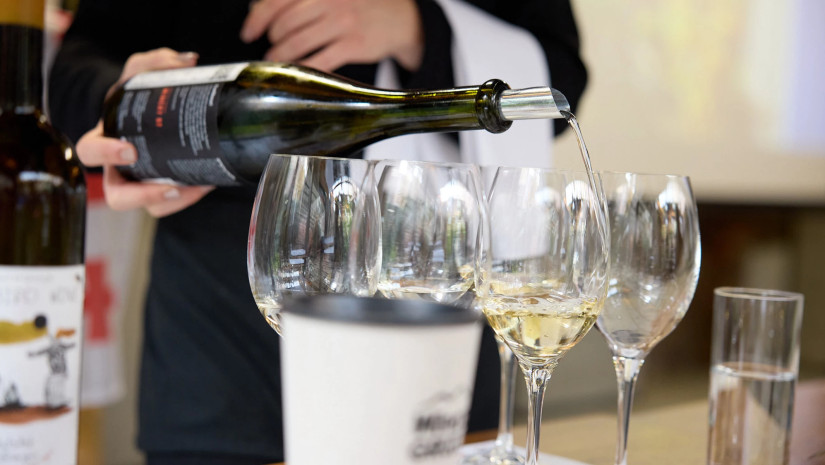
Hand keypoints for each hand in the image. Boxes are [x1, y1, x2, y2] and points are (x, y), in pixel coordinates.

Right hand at [76, 48, 213, 216]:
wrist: (156, 113)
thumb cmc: (140, 96)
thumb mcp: (143, 72)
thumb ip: (159, 60)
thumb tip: (188, 60)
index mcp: (104, 140)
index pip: (89, 152)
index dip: (106, 155)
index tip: (131, 150)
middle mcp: (119, 169)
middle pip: (117, 198)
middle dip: (141, 196)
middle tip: (168, 187)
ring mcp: (140, 184)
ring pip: (149, 208)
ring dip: (173, 202)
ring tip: (196, 187)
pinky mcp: (163, 191)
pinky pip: (171, 205)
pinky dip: (189, 197)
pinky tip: (207, 183)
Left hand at [240, 0, 423, 72]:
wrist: (400, 18)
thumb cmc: (358, 6)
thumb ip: (300, 1)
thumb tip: (258, 12)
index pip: (277, 1)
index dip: (257, 19)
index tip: (248, 33)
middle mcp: (330, 0)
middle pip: (284, 24)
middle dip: (273, 40)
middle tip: (272, 48)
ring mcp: (342, 23)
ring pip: (298, 44)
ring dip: (281, 57)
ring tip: (276, 61)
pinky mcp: (354, 44)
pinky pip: (320, 61)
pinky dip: (304, 68)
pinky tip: (299, 72)